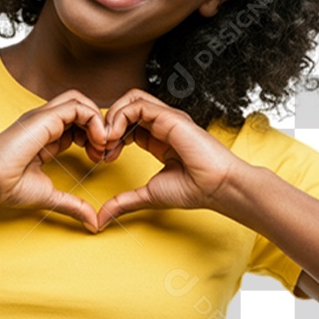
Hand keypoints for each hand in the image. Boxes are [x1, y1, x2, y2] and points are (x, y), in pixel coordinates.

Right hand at [0, 90, 108, 233]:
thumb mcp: (50, 196)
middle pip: (80, 106)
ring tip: (102, 143)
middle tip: (104, 149)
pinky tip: (96, 140)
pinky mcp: (43, 118)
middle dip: (98, 125)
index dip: (93, 137)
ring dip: (98, 120)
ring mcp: (42, 117)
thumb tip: (93, 222)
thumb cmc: (7, 187)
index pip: (76, 124)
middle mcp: (44, 122)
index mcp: (45, 136)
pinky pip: (76, 106)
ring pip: (79, 101)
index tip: (98, 158)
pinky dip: (93, 119)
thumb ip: (72, 205)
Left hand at [95, 89, 243, 231]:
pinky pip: (138, 105)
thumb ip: (123, 202)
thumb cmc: (193, 190)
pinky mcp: (170, 117)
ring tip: (107, 140)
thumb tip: (102, 218)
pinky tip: (116, 137)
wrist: (217, 187)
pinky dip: (120, 117)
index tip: (105, 157)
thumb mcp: (148, 195)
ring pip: (131, 100)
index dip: (111, 136)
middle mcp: (163, 125)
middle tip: (101, 147)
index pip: (127, 124)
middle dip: (108, 124)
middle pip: (127, 107)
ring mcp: (167, 118)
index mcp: (159, 138)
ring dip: (112, 117)